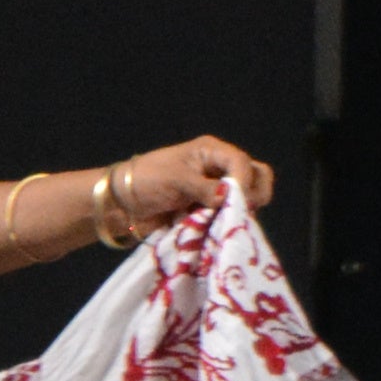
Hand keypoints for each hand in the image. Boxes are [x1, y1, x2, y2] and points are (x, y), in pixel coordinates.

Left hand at [116, 137, 271, 226]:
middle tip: (239, 211)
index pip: (241, 163)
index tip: (237, 201)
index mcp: (211, 152)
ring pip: (249, 198)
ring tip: (226, 222)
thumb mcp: (175, 179)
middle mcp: (220, 169)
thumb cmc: (146, 180)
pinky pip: (233, 216)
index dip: (244, 182)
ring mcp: (218, 191)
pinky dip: (231, 223)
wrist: (124, 204)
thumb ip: (204, 188)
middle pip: (256, 176)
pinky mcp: (212, 211)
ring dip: (242, 211)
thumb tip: (229, 198)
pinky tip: (220, 229)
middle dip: (253, 194)